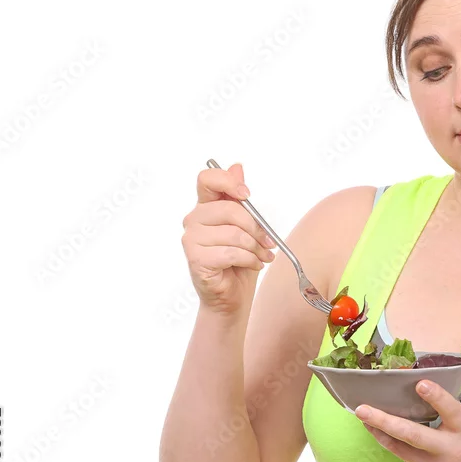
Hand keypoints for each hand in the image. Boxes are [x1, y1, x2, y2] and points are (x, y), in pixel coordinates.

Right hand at [181, 162, 277, 315]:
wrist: (232, 295)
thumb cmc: (239, 260)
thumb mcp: (247, 226)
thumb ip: (240, 199)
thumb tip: (237, 167)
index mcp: (206, 206)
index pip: (207, 179)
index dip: (228, 182)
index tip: (247, 195)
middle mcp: (194, 219)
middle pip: (229, 209)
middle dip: (256, 228)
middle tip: (269, 242)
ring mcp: (191, 239)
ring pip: (234, 234)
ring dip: (256, 248)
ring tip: (262, 256)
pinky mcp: (195, 259)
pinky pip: (231, 253)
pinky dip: (250, 260)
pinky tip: (253, 265)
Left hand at [355, 379, 460, 461]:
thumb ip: (449, 414)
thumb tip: (421, 394)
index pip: (450, 410)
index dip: (436, 396)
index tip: (420, 383)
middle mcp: (449, 451)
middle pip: (413, 435)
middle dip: (384, 421)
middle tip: (362, 409)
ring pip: (402, 451)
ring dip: (382, 435)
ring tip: (366, 420)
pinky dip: (397, 448)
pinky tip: (386, 437)